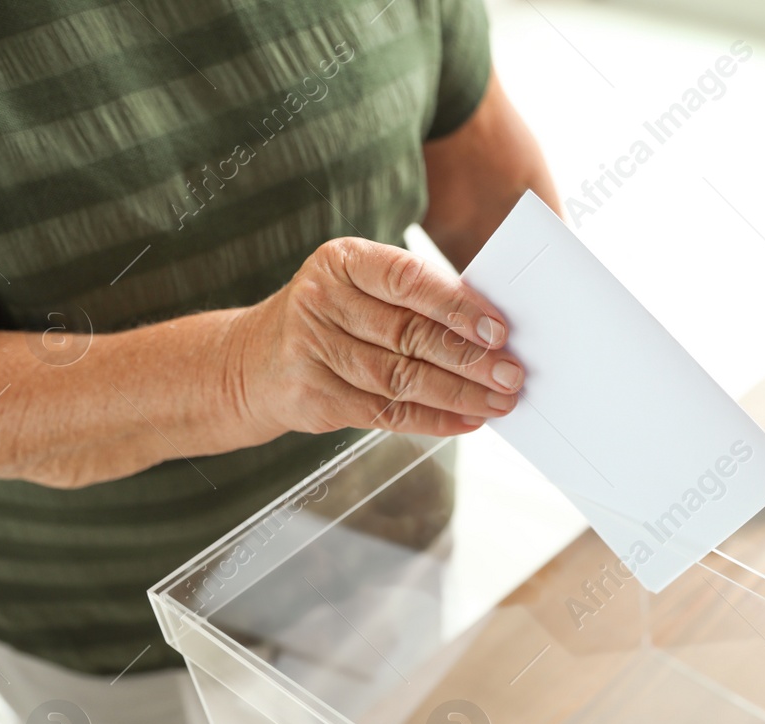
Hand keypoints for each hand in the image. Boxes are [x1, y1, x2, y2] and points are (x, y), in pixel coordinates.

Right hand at [227, 237, 521, 438]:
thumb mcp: (359, 290)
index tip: (501, 330)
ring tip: (499, 401)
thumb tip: (491, 330)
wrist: (252, 362)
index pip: (408, 280)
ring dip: (459, 393)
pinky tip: (467, 420)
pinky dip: (433, 419)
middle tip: (512, 373)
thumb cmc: (330, 319)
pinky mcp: (314, 396)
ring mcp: (312, 350)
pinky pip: (386, 411)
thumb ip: (415, 301)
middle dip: (469, 357)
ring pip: (401, 377)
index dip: (458, 306)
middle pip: (409, 333)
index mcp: (342, 261)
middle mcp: (322, 301)